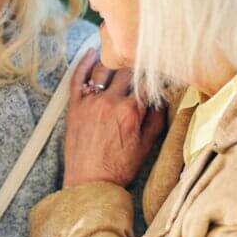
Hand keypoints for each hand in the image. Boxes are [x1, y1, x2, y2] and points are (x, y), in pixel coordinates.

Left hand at [63, 50, 164, 188]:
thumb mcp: (146, 146)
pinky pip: (78, 77)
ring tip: (120, 54)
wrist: (90, 183)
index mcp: (131, 111)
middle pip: (127, 71)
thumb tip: (161, 99)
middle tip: (142, 61)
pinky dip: (85, 63)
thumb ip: (155, 119)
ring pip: (104, 69)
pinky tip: (92, 53)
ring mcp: (90, 101)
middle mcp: (110, 101)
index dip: (154, 75)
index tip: (159, 71)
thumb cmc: (119, 168)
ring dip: (114, 61)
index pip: (147, 82)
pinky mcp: (75, 105)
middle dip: (136, 66)